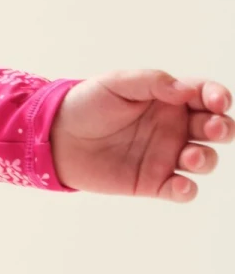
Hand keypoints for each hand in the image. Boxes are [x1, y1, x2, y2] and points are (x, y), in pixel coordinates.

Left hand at [48, 71, 230, 198]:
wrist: (55, 136)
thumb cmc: (86, 104)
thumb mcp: (117, 83)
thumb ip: (154, 82)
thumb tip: (188, 90)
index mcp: (170, 100)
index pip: (207, 96)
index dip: (218, 97)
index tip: (217, 101)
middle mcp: (174, 128)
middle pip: (215, 129)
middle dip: (223, 128)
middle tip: (212, 128)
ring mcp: (165, 156)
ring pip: (203, 160)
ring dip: (205, 159)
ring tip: (188, 157)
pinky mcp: (151, 182)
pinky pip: (180, 190)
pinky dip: (186, 191)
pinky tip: (180, 186)